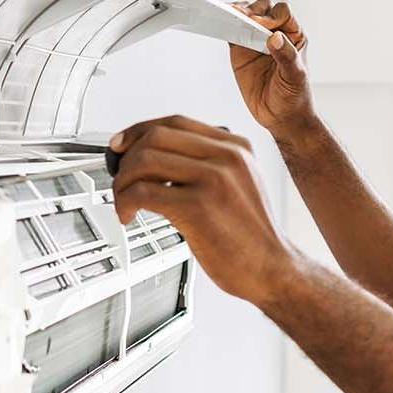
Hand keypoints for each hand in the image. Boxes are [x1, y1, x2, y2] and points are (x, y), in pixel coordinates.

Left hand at [110, 115, 301, 306]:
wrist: (273, 270)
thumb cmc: (250, 239)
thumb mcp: (239, 187)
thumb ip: (208, 168)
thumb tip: (154, 163)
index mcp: (236, 148)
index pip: (176, 122)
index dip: (139, 131)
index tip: (121, 146)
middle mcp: (227, 157)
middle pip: (156, 136)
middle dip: (127, 158)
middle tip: (120, 181)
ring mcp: (214, 179)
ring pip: (145, 160)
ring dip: (122, 182)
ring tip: (124, 203)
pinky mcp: (198, 206)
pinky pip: (144, 192)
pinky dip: (125, 202)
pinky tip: (129, 216)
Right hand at [230, 0, 314, 136]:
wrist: (281, 118)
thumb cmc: (295, 97)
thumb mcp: (295, 77)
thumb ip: (287, 57)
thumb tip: (275, 37)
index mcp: (293, 36)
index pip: (283, 14)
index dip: (272, 15)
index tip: (263, 25)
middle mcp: (275, 33)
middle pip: (264, 9)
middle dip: (254, 11)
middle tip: (245, 20)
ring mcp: (256, 40)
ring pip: (246, 15)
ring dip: (238, 13)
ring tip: (230, 17)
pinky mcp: (240, 49)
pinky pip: (232, 31)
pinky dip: (225, 24)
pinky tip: (221, 23)